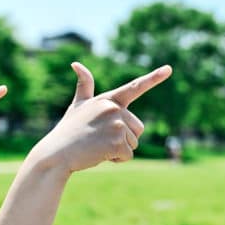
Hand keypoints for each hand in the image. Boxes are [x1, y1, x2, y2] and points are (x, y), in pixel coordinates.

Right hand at [30, 62, 171, 173]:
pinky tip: (99, 155)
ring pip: (134, 142)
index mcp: (107, 99)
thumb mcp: (77, 106)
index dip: (154, 78)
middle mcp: (114, 109)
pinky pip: (128, 155)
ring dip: (119, 149)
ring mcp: (116, 124)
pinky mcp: (117, 142)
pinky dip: (117, 159)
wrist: (55, 154)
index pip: (134, 87)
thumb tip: (76, 64)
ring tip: (97, 146)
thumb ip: (84, 87)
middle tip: (100, 139)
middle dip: (124, 138)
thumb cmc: (68, 131)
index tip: (169, 69)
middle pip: (137, 128)